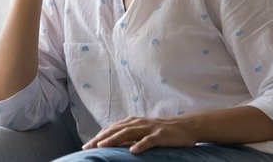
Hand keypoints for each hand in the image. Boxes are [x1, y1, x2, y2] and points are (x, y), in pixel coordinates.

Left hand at [83, 116, 197, 153]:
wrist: (185, 126)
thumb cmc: (162, 131)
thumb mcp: (143, 132)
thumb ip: (129, 136)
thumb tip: (113, 145)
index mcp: (133, 122)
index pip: (112, 129)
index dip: (99, 136)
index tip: (87, 146)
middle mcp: (139, 123)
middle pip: (116, 130)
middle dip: (101, 138)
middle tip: (88, 147)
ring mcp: (149, 128)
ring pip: (128, 133)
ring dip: (114, 139)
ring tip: (102, 146)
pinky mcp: (160, 135)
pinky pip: (148, 140)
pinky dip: (140, 145)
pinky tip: (132, 151)